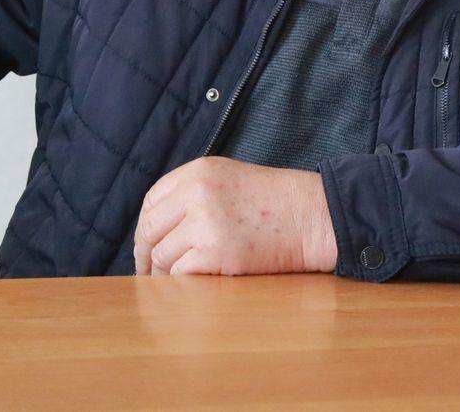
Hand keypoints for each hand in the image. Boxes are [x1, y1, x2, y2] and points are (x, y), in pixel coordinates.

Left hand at [132, 157, 337, 275]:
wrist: (313, 216)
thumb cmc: (276, 203)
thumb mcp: (230, 180)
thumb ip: (194, 194)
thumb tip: (159, 228)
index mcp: (198, 172)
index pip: (152, 202)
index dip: (146, 228)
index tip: (147, 246)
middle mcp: (197, 193)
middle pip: (150, 229)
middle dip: (146, 255)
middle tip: (149, 273)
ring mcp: (205, 222)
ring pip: (162, 255)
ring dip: (164, 274)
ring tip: (172, 283)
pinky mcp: (216, 252)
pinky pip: (181, 274)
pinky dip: (181, 284)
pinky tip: (190, 288)